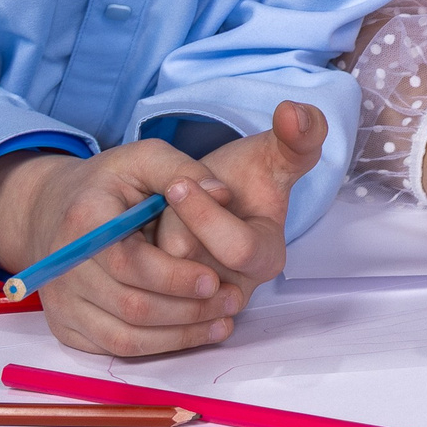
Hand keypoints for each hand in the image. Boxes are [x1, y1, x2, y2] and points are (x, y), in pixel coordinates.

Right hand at [0, 140, 236, 357]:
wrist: (50, 211)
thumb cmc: (108, 184)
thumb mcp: (143, 158)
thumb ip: (184, 170)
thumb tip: (222, 193)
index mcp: (84, 221)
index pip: (129, 264)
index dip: (174, 277)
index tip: (214, 279)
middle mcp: (63, 268)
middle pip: (130, 306)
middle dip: (188, 309)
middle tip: (232, 301)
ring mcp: (61, 302)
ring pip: (125, 336)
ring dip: (179, 335)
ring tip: (223, 322)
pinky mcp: (66, 327)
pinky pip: (115, 348)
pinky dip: (158, 346)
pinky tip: (194, 334)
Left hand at [150, 100, 327, 303]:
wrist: (211, 201)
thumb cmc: (245, 177)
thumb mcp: (273, 153)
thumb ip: (297, 137)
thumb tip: (296, 114)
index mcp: (267, 258)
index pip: (238, 248)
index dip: (205, 214)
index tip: (179, 182)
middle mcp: (234, 289)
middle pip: (187, 262)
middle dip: (170, 223)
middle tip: (165, 199)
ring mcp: (198, 305)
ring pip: (157, 278)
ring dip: (147, 241)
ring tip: (158, 219)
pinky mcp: (166, 312)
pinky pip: (139, 292)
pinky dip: (130, 263)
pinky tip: (143, 238)